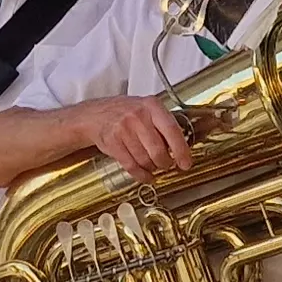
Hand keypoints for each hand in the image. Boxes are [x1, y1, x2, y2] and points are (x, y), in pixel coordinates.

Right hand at [76, 96, 191, 177]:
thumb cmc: (125, 112)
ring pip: (145, 160)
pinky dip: (141, 175)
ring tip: (153, 165)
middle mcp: (138, 116)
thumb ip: (164, 125)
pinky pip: (131, 166)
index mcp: (151, 106)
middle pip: (158, 150)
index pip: (172, 130)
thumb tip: (182, 149)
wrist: (95, 114)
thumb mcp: (147, 109)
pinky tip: (145, 175)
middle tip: (166, 164)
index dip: (181, 150)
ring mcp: (123, 129)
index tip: (186, 163)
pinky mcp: (113, 142)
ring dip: (152, 168)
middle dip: (165, 163)